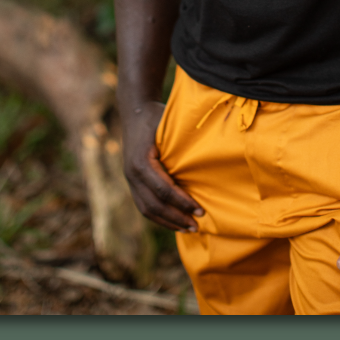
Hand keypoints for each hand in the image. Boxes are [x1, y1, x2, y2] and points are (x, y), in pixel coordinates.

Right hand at [120, 102, 203, 232]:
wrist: (133, 111)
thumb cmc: (155, 118)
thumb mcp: (167, 126)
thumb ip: (182, 144)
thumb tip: (209, 157)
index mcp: (141, 162)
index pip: (164, 190)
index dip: (183, 203)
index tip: (201, 211)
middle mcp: (131, 174)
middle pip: (154, 205)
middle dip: (177, 217)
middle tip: (197, 225)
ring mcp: (129, 179)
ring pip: (147, 209)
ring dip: (168, 221)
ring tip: (187, 228)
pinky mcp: (131, 181)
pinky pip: (143, 205)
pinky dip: (159, 216)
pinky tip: (174, 221)